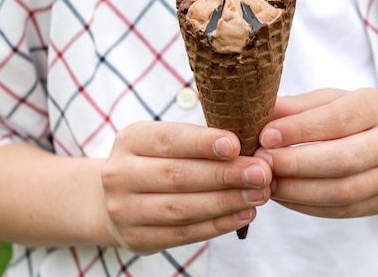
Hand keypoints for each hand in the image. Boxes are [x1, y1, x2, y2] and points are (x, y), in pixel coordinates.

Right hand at [100, 121, 271, 253]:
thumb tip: (246, 144)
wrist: (117, 200)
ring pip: (181, 208)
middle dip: (224, 174)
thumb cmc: (156, 161)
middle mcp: (120, 174)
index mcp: (130, 140)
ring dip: (226, 202)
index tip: (236, 145)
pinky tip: (243, 214)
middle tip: (261, 173)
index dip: (202, 143)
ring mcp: (124, 210)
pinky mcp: (137, 239)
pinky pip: (183, 234)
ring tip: (259, 194)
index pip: (168, 139)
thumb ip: (198, 140)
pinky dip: (217, 225)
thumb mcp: (165, 141)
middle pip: (177, 176)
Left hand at [255, 88, 377, 218]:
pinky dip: (306, 206)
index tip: (266, 136)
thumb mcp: (324, 101)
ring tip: (267, 182)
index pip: (338, 119)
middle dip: (296, 163)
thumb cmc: (346, 116)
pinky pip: (340, 210)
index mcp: (377, 106)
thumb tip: (256, 112)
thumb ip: (294, 107)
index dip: (300, 129)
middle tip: (261, 162)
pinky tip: (282, 196)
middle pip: (343, 159)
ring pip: (342, 191)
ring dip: (298, 190)